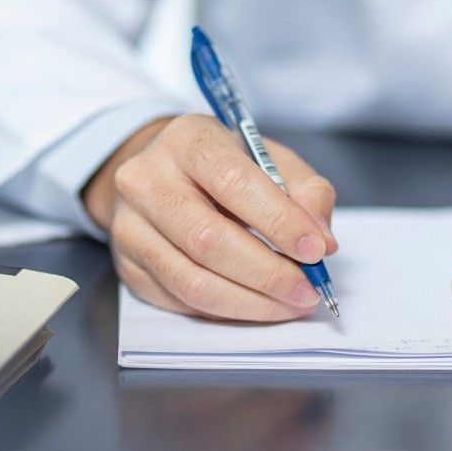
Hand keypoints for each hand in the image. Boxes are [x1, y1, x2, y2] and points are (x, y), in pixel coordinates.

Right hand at [82, 114, 337, 321]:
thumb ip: (305, 191)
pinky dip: (227, 310)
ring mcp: (129, 226)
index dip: (278, 221)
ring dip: (250, 302)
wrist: (160, 176)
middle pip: (208, 240)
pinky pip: (180, 301)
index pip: (232, 182)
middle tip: (307, 290)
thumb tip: (322, 241)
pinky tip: (255, 304)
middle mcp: (146, 180)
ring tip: (288, 304)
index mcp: (186, 140)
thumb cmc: (223, 168)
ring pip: (192, 281)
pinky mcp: (128, 266)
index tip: (315, 250)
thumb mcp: (270, 159)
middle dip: (267, 273)